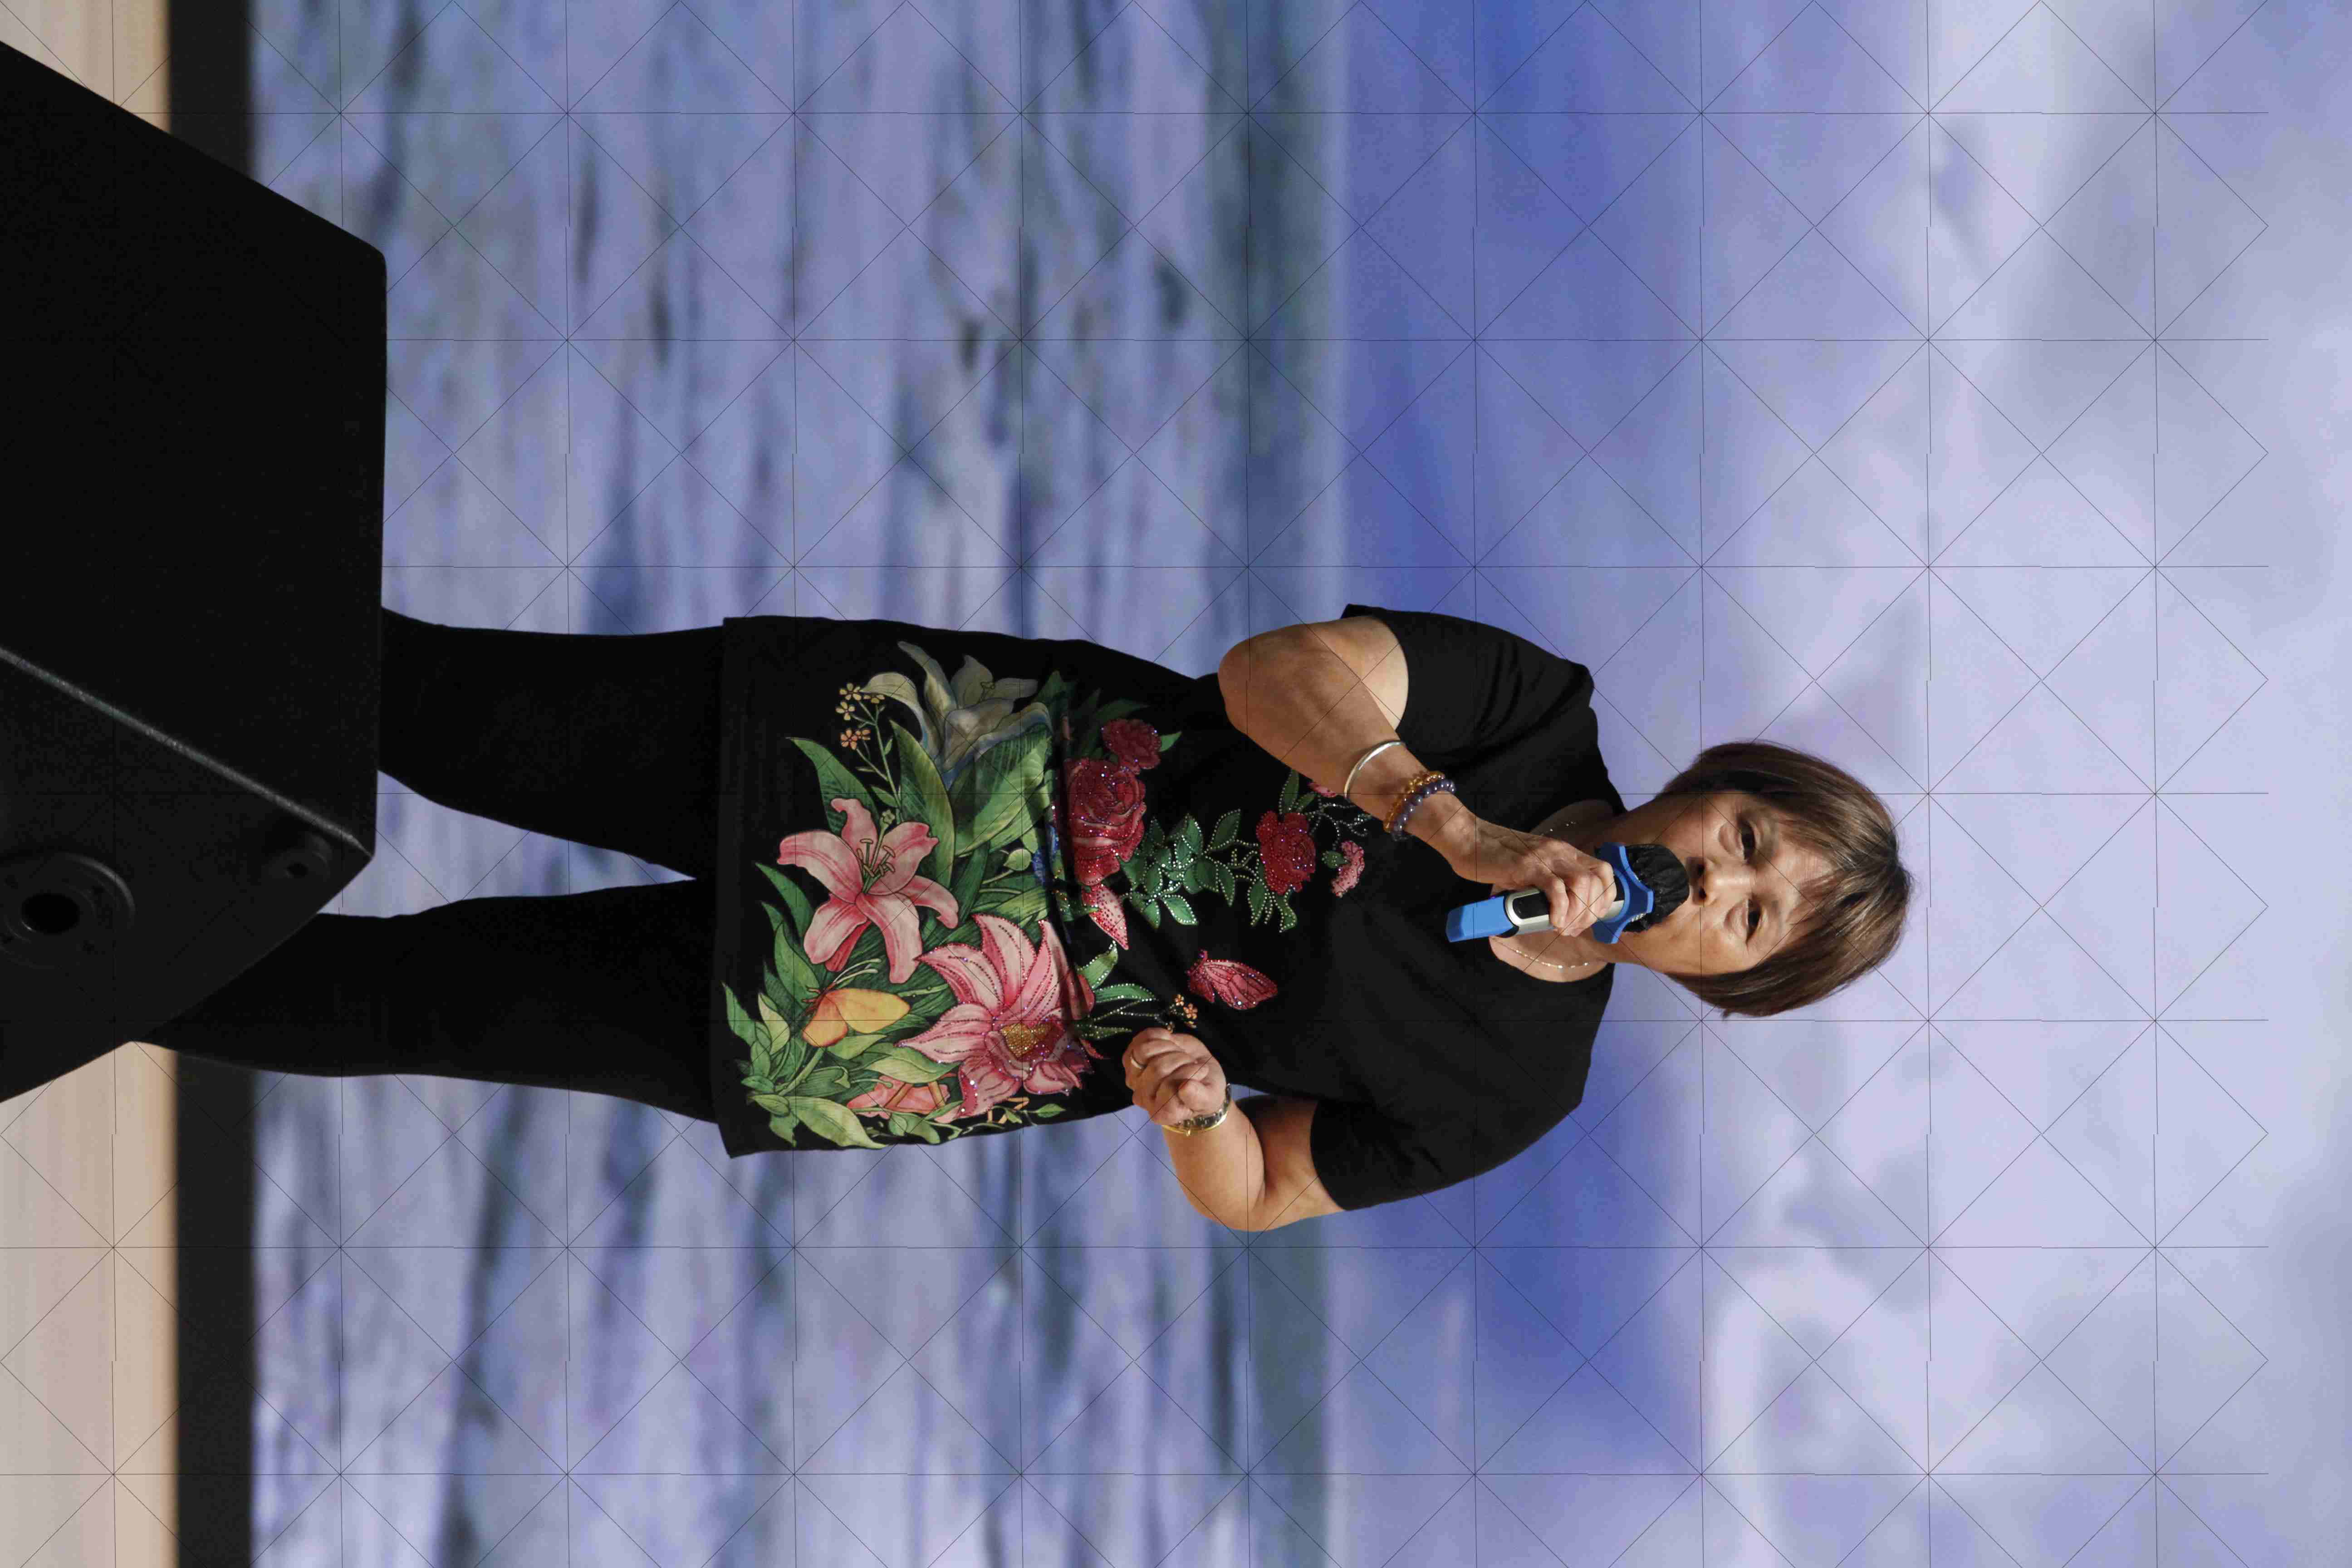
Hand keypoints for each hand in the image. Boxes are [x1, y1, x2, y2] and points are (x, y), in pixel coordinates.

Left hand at [1122, 1026, 1228, 1127]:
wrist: (1197, 1075)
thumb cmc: (1204, 1090)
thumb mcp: (1210, 1097)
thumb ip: (1199, 1097)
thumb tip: (1186, 1087)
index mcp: (1162, 1112)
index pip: (1169, 1087)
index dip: (1189, 1073)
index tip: (1201, 1071)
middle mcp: (1143, 1098)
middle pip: (1157, 1068)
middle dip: (1181, 1059)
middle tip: (1191, 1062)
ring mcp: (1134, 1077)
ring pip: (1144, 1051)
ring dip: (1169, 1046)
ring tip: (1180, 1053)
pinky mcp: (1133, 1057)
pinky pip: (1142, 1039)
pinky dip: (1160, 1035)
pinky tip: (1171, 1043)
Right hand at [1443, 814, 1620, 937]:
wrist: (1468, 839)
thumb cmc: (1495, 857)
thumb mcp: (1530, 867)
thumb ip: (1546, 881)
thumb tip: (1555, 910)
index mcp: (1563, 852)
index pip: (1604, 872)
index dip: (1605, 899)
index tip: (1590, 918)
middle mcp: (1559, 852)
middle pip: (1598, 881)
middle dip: (1592, 911)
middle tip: (1573, 928)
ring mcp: (1545, 857)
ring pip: (1583, 884)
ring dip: (1578, 912)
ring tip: (1562, 926)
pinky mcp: (1528, 866)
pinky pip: (1556, 889)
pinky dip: (1560, 909)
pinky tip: (1553, 921)